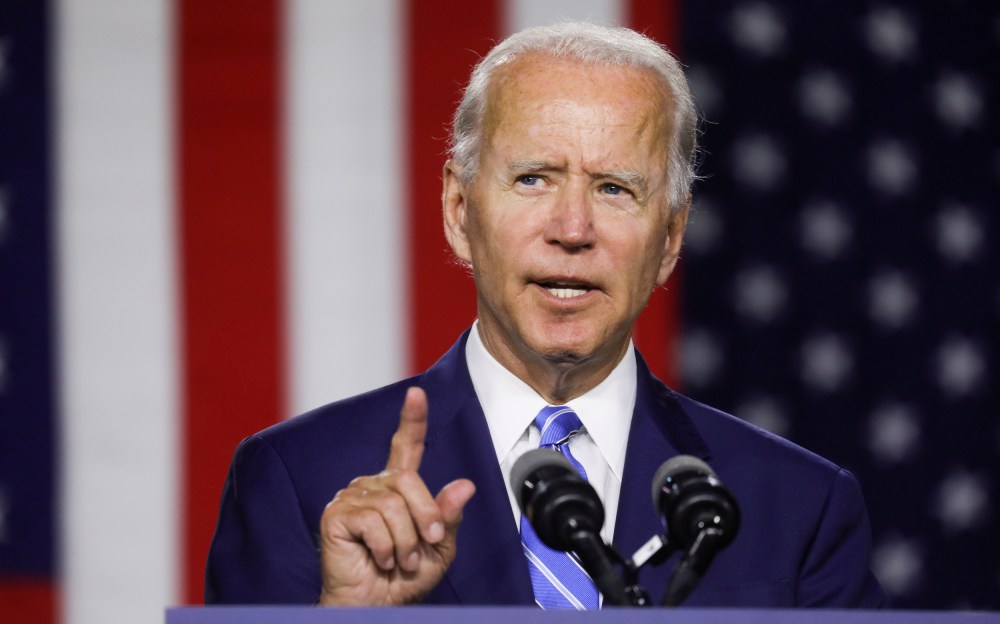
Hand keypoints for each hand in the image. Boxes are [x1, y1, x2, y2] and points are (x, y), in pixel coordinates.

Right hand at [317, 387, 475, 605]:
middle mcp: (374, 486)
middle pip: (410, 481)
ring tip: (400, 559)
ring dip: (406, 541)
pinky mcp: (336, 514)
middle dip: (425, 517)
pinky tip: (380, 558)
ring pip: (393, 504)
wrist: (376, 606)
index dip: (412, 419)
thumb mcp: (439, 548)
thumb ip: (449, 516)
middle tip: (424, 547)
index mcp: (398, 488)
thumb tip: (465, 485)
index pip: (405, 446)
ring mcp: (352, 497)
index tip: (417, 393)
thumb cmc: (404, 579)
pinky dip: (385, 546)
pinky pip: (373, 520)